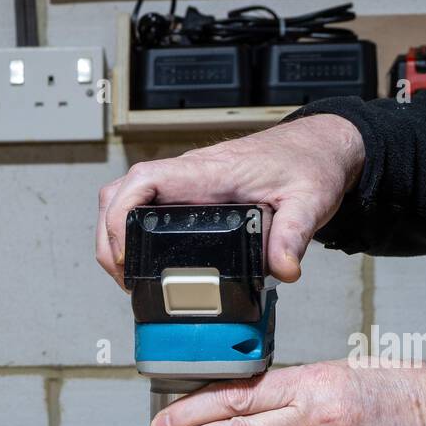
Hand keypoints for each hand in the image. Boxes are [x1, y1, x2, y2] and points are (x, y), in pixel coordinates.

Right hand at [96, 114, 365, 284]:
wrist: (318, 148)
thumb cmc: (308, 164)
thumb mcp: (308, 200)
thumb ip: (294, 235)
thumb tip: (283, 269)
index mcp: (207, 172)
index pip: (142, 181)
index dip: (120, 218)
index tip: (123, 254)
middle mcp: (188, 175)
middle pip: (119, 193)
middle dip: (107, 237)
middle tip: (121, 277)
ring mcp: (184, 184)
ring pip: (125, 198)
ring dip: (113, 234)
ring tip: (123, 273)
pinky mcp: (189, 194)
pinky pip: (143, 206)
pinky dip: (130, 232)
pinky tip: (141, 259)